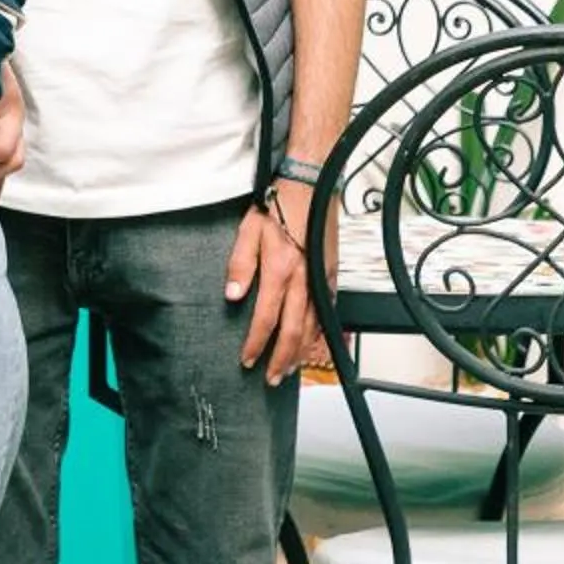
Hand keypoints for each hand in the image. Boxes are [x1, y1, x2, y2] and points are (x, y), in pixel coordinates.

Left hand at [225, 179, 328, 386]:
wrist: (310, 185)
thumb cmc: (278, 205)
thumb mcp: (248, 230)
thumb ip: (240, 265)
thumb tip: (232, 296)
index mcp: (281, 270)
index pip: (266, 318)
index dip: (256, 343)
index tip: (246, 359)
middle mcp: (304, 279)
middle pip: (294, 332)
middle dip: (280, 359)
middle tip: (270, 378)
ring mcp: (321, 279)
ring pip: (313, 327)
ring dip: (300, 352)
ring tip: (289, 369)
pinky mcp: (331, 275)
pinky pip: (327, 312)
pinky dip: (319, 333)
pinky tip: (312, 344)